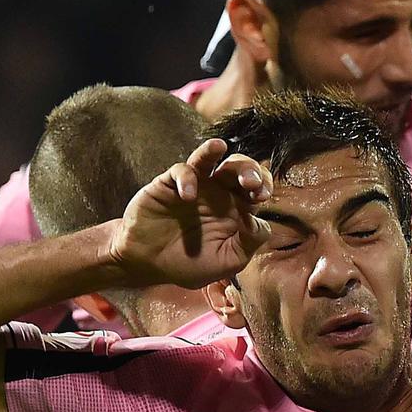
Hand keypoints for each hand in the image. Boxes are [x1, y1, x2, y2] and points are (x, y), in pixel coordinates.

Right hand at [109, 139, 272, 288]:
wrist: (147, 265)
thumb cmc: (190, 263)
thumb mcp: (227, 261)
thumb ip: (248, 243)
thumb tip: (258, 221)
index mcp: (237, 208)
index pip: (257, 187)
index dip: (263, 185)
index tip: (262, 195)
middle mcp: (218, 192)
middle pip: (238, 168)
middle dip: (248, 168)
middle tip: (251, 182)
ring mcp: (194, 186)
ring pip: (208, 159)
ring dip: (214, 151)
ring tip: (219, 146)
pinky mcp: (168, 185)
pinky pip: (180, 171)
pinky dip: (185, 178)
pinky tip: (188, 196)